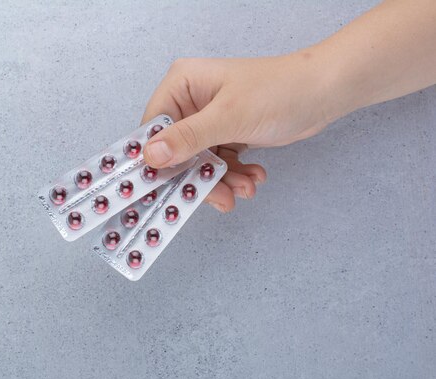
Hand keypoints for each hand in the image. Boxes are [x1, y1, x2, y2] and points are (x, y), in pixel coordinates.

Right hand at [141, 53, 335, 211]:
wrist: (324, 93)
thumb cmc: (280, 91)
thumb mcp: (230, 117)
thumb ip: (189, 138)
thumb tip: (152, 156)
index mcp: (183, 84)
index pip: (154, 127)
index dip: (156, 159)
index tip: (162, 187)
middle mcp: (191, 101)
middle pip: (176, 151)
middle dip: (198, 176)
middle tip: (217, 197)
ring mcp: (209, 119)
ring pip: (199, 163)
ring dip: (221, 181)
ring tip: (244, 189)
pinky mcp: (227, 133)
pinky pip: (219, 163)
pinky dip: (234, 176)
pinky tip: (253, 178)